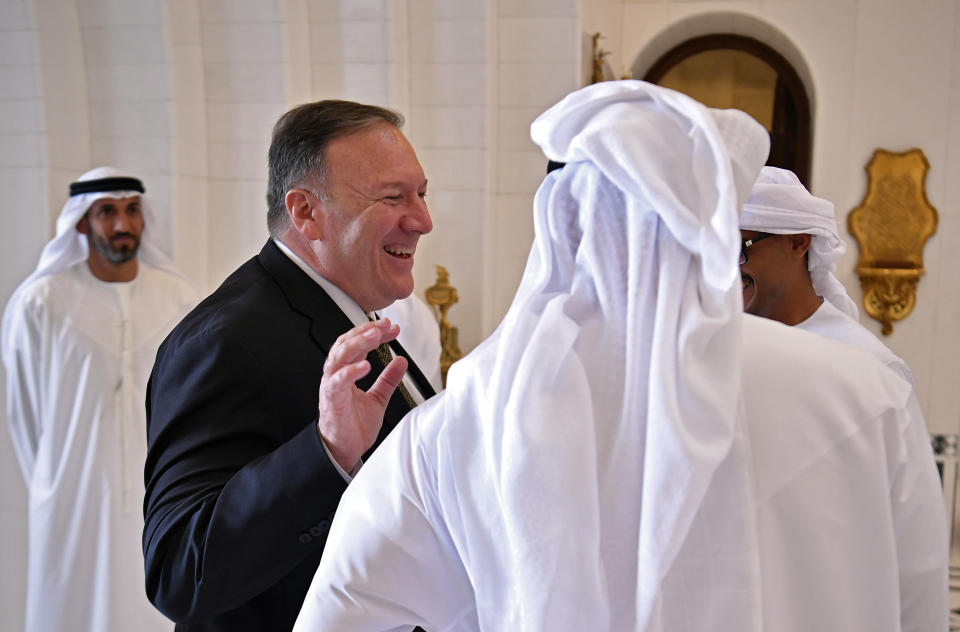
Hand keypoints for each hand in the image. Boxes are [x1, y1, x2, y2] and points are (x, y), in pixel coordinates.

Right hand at [317, 318, 406, 471]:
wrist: (344, 451)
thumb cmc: (354, 426)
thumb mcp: (378, 399)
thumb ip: (388, 380)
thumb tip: (401, 360)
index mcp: (347, 372)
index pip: (358, 344)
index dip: (375, 333)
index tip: (393, 327)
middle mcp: (337, 374)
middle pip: (346, 343)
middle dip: (365, 331)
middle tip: (384, 324)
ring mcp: (332, 385)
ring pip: (339, 356)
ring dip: (357, 343)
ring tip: (375, 336)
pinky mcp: (331, 400)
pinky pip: (337, 381)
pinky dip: (351, 371)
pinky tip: (366, 365)